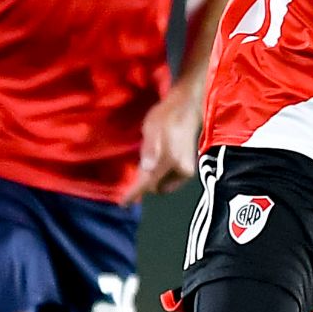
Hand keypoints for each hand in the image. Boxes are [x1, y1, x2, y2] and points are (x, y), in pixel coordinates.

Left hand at [121, 86, 201, 204]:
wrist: (186, 108)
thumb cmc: (165, 116)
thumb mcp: (151, 129)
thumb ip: (149, 150)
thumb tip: (147, 169)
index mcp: (170, 160)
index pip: (149, 182)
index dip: (134, 193)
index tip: (123, 202)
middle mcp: (181, 169)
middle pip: (156, 186)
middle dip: (145, 181)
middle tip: (141, 162)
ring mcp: (187, 171)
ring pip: (163, 184)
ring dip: (154, 178)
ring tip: (152, 157)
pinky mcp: (189, 170)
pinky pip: (170, 180)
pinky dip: (162, 175)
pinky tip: (160, 159)